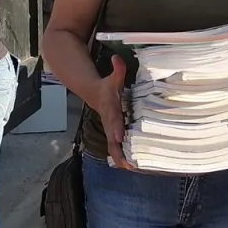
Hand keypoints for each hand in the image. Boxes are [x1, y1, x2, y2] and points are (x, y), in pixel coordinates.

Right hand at [95, 55, 131, 169]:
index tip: (120, 138)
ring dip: (122, 159)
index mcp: (110, 110)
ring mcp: (110, 131)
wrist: (93, 94)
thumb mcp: (112, 79)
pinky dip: (123, 158)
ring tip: (133, 169)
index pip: (113, 120)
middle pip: (112, 140)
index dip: (116, 129)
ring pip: (114, 148)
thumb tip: (118, 58)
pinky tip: (134, 167)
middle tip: (128, 164)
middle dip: (119, 152)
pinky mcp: (113, 135)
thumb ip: (117, 70)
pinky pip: (117, 149)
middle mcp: (109, 123)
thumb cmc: (106, 88)